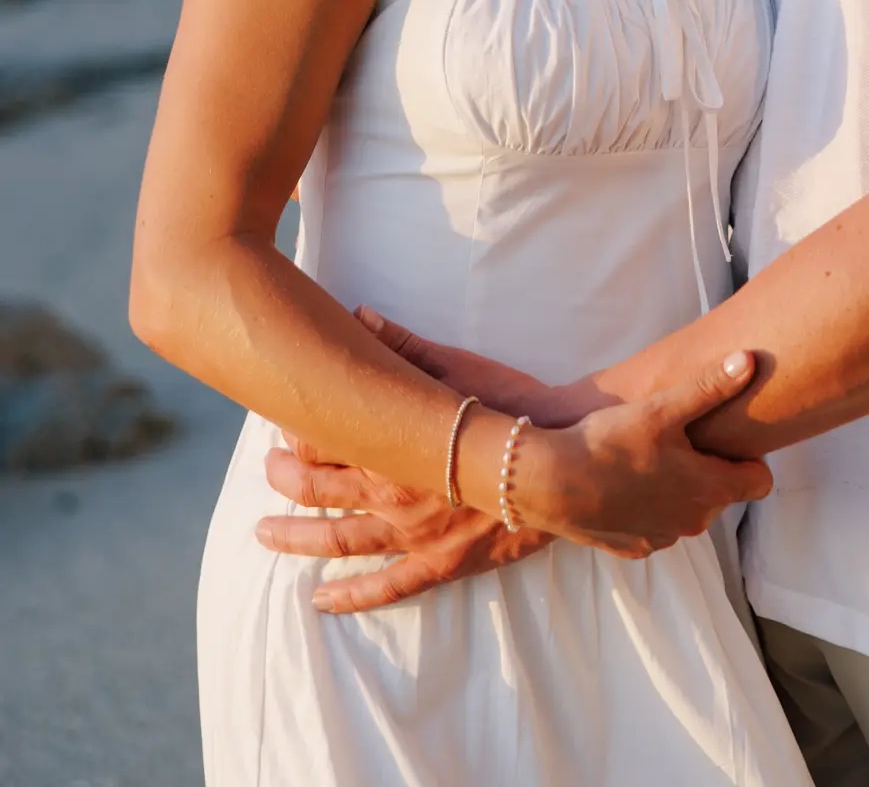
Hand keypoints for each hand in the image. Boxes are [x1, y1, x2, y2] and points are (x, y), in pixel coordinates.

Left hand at [254, 306, 563, 612]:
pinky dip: (350, 597)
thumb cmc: (511, 404)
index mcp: (389, 441)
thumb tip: (358, 315)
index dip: (298, 430)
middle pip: (318, 488)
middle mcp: (390, 491)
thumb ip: (404, 345)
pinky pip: (387, 587)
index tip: (284, 420)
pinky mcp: (441, 562)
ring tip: (263, 533)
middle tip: (266, 470)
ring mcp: (412, 533)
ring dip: (296, 537)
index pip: (323, 438)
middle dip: (286, 478)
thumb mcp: (456, 366)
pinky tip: (318, 600)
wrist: (559, 458)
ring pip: (338, 540)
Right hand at [515, 353, 772, 557]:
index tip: (722, 436)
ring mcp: (662, 538)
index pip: (760, 482)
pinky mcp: (632, 548)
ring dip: (678, 489)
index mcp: (710, 490)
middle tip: (680, 440)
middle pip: (721, 495)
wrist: (551, 483)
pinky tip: (626, 482)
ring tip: (649, 458)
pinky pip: (655, 526)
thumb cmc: (611, 442)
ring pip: (687, 511)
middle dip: (709, 470)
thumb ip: (710, 387)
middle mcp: (693, 523)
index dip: (747, 457)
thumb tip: (751, 361)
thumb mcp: (662, 408)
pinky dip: (648, 506)